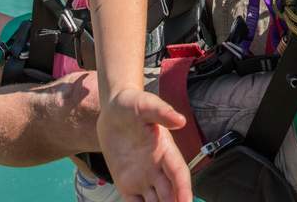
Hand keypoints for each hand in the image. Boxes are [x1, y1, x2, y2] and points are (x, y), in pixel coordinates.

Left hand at [96, 87, 192, 201]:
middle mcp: (157, 168)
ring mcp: (143, 178)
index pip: (179, 174)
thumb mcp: (144, 103)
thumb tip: (179, 120)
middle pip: (170, 194)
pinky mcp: (127, 183)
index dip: (184, 189)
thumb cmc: (131, 103)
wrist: (113, 110)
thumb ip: (160, 111)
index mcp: (165, 151)